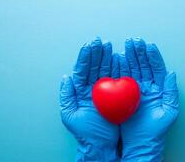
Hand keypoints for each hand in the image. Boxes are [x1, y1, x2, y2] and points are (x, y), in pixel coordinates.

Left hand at [59, 37, 119, 161]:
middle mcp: (92, 88)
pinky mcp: (116, 95)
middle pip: (94, 66)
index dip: (85, 57)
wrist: (101, 144)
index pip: (82, 70)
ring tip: (109, 45)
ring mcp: (105, 90)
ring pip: (106, 70)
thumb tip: (66, 77)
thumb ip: (67, 96)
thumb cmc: (85, 132)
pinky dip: (118, 68)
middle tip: (100, 41)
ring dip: (107, 57)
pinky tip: (119, 58)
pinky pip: (117, 79)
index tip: (89, 45)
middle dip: (97, 52)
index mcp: (81, 91)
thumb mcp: (70, 115)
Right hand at [119, 37, 178, 160]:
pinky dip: (119, 69)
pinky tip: (118, 59)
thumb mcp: (169, 112)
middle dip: (139, 52)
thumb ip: (171, 91)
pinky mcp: (123, 95)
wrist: (141, 143)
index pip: (156, 68)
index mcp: (158, 88)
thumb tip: (171, 73)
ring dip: (129, 57)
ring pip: (132, 69)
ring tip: (126, 46)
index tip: (148, 45)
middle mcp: (146, 86)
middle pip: (143, 65)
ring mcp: (134, 90)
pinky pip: (121, 79)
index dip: (153, 56)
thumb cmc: (156, 130)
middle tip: (134, 41)